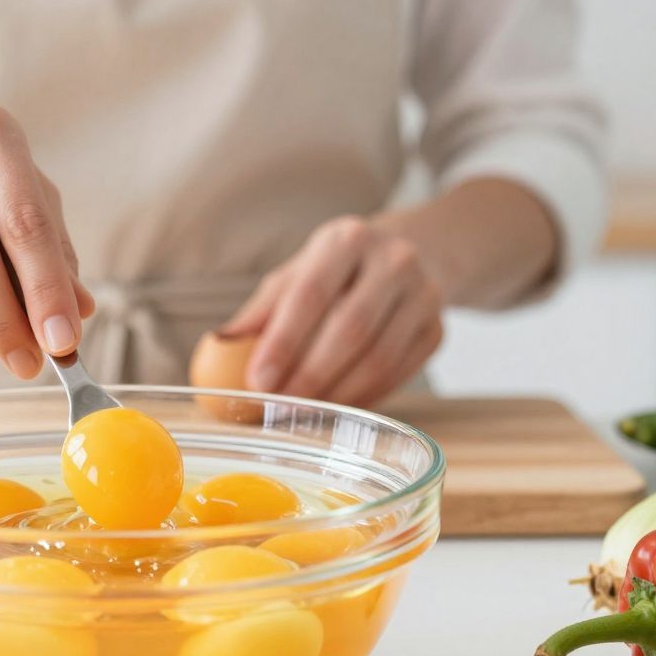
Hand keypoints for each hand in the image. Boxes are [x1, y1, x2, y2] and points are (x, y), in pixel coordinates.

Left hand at [221, 216, 445, 406]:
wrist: (420, 251)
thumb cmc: (341, 268)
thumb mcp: (300, 271)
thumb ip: (262, 309)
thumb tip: (217, 347)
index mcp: (347, 239)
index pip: (311, 292)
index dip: (283, 341)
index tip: (257, 380)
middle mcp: (393, 261)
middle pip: (349, 330)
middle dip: (309, 376)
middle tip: (276, 409)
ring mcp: (424, 296)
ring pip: (379, 359)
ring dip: (336, 395)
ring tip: (301, 415)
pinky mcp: (438, 330)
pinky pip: (399, 375)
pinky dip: (363, 399)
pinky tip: (336, 410)